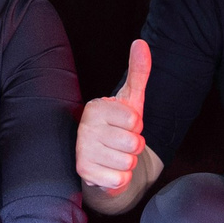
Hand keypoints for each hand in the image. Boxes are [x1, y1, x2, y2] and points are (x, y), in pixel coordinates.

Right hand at [76, 40, 148, 192]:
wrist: (102, 161)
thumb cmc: (119, 127)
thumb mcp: (131, 100)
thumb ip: (138, 72)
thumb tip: (141, 43)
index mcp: (96, 107)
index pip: (135, 120)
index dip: (137, 127)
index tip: (125, 126)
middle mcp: (85, 126)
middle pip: (134, 143)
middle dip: (135, 147)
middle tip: (121, 143)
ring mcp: (82, 149)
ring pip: (129, 162)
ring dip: (128, 163)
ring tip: (115, 156)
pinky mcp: (84, 171)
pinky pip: (120, 179)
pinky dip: (121, 179)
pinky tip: (110, 170)